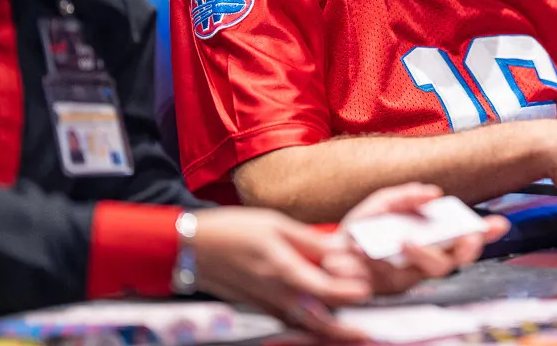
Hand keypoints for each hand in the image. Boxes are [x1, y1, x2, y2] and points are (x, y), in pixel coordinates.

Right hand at [192, 207, 369, 340]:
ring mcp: (265, 305)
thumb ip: (309, 240)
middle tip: (364, 333)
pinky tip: (321, 323)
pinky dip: (307, 327)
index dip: (344, 292)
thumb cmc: (232, 231)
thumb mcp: (275, 224)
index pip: (320, 288)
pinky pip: (288, 323)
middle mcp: (274, 293)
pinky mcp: (259, 309)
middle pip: (314, 320)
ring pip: (301, 327)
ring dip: (327, 333)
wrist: (192, 248)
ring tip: (351, 334)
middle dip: (341, 331)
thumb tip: (338, 247)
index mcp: (280, 268)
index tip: (364, 290)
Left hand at [332, 183, 510, 295]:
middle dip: (468, 247)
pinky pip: (402, 277)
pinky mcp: (393, 286)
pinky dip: (395, 261)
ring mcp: (411, 274)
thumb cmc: (361, 229)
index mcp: (429, 237)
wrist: (328, 252)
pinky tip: (387, 249)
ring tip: (409, 240)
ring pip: (435, 270)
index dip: (486, 232)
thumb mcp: (383, 202)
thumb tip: (434, 193)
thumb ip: (407, 196)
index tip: (499, 223)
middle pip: (458, 258)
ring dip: (427, 254)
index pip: (465, 236)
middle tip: (465, 236)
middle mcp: (425, 257)